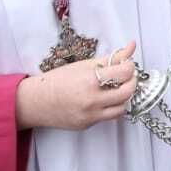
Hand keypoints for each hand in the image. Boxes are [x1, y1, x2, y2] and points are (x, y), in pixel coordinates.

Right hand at [14, 41, 136, 130]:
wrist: (38, 101)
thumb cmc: (59, 80)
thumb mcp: (84, 65)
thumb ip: (111, 57)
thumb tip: (131, 46)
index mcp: (90, 81)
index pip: (124, 73)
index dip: (130, 66)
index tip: (127, 64)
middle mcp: (92, 100)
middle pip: (127, 92)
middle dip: (132, 82)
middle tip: (127, 76)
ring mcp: (91, 116)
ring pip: (122, 108)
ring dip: (124, 97)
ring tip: (116, 88)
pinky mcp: (89, 125)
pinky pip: (109, 117)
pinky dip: (111, 107)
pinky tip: (105, 98)